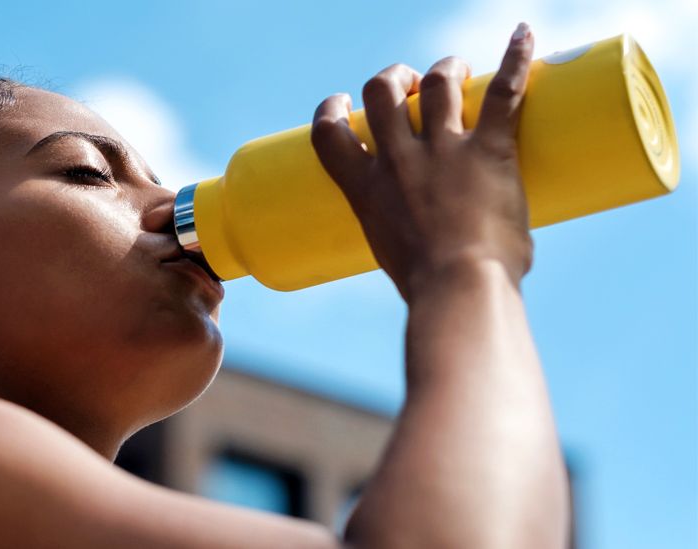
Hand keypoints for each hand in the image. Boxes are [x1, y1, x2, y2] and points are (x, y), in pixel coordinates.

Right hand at [311, 23, 535, 302]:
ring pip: (437, 82)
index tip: (343, 105)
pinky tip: (524, 35)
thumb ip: (409, 236)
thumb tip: (444, 244)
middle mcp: (398, 160)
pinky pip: (503, 92)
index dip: (332, 111)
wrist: (456, 288)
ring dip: (446, 69)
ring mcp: (443, 150)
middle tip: (411, 86)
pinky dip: (516, 59)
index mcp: (366, 189)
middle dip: (394, 78)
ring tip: (456, 71)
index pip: (329, 135)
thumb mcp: (395, 257)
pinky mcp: (488, 150)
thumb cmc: (429, 288)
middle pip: (383, 92)